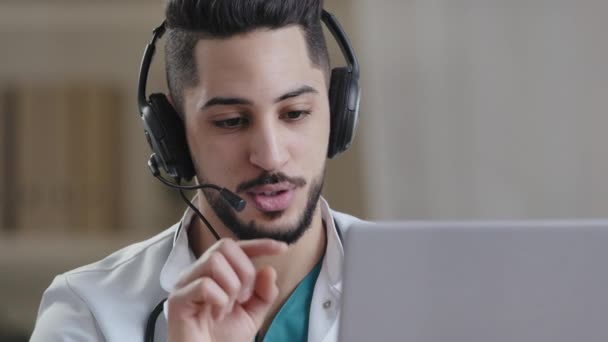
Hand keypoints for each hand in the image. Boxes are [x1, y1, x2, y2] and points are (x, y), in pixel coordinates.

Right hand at [166, 238, 287, 341]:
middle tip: (243, 299)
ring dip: (231, 286)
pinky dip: (219, 300)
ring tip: (227, 309)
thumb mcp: (252, 315)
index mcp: (214, 273)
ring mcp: (186, 284)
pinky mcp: (178, 299)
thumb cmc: (222, 340)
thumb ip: (263, 293)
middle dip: (244, 271)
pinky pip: (205, 284)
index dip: (259, 244)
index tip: (282, 248)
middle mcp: (197, 273)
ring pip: (215, 260)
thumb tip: (268, 270)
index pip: (235, 247)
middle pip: (225, 246)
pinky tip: (216, 316)